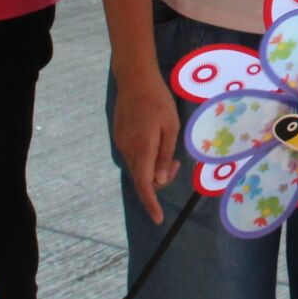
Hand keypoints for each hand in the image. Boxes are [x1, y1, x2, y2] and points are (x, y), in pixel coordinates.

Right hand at [112, 68, 182, 223]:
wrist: (134, 79)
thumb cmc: (158, 100)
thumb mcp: (170, 127)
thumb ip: (165, 155)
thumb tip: (160, 179)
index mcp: (142, 149)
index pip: (145, 185)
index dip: (151, 203)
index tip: (158, 219)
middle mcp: (128, 150)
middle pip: (142, 179)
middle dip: (159, 181)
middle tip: (177, 165)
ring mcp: (121, 143)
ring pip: (138, 168)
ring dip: (153, 169)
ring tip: (169, 153)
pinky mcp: (119, 137)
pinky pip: (134, 157)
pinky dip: (146, 159)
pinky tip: (156, 144)